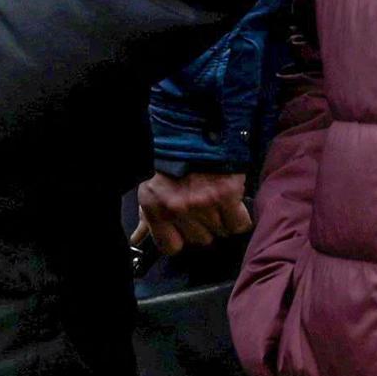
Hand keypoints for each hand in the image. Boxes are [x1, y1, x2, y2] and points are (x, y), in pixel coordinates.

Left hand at [136, 169, 252, 254]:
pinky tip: (233, 204)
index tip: (185, 230)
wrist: (196, 129)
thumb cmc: (171, 158)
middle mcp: (178, 209)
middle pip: (201, 240)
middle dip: (204, 226)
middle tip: (204, 206)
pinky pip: (238, 224)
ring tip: (218, 201)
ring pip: (221, 232)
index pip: (171, 247)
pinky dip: (239, 217)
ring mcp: (203, 204)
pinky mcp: (227, 196)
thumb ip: (147, 217)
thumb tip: (137, 239)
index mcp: (156, 208)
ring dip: (222, 220)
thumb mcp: (151, 188)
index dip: (181, 239)